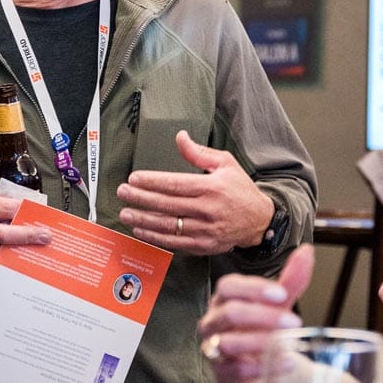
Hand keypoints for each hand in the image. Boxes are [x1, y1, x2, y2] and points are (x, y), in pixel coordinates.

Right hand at [0, 182, 51, 276]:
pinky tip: (18, 264)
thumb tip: (30, 193)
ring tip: (37, 252)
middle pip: (6, 234)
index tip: (42, 219)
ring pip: (2, 253)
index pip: (9, 209)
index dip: (27, 214)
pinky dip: (7, 266)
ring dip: (21, 254)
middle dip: (29, 236)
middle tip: (45, 237)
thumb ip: (2, 194)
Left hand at [116, 130, 273, 254]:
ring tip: (126, 213)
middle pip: (167, 204)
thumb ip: (199, 153)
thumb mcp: (226, 164)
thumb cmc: (240, 189)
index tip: (134, 179)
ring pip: (168, 225)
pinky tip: (141, 230)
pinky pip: (175, 242)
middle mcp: (208, 209)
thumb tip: (180, 137)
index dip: (152, 182)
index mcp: (212, 187)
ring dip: (143, 220)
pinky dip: (155, 237)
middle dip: (141, 198)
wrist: (260, 221)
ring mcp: (205, 230)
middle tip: (122, 193)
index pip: (175, 184)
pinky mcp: (203, 245)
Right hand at [197, 244, 313, 382]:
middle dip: (263, 316)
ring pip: (228, 342)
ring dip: (261, 342)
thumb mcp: (279, 305)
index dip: (253, 288)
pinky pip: (237, 369)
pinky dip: (264, 367)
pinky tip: (285, 364)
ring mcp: (214, 349)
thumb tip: (307, 251)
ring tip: (288, 344)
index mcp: (225, 299)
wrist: (257, 370)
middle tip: (294, 322)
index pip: (228, 286)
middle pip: (230, 313)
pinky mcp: (223, 374)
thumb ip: (291, 280)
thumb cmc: (262, 330)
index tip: (282, 295)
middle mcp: (213, 322)